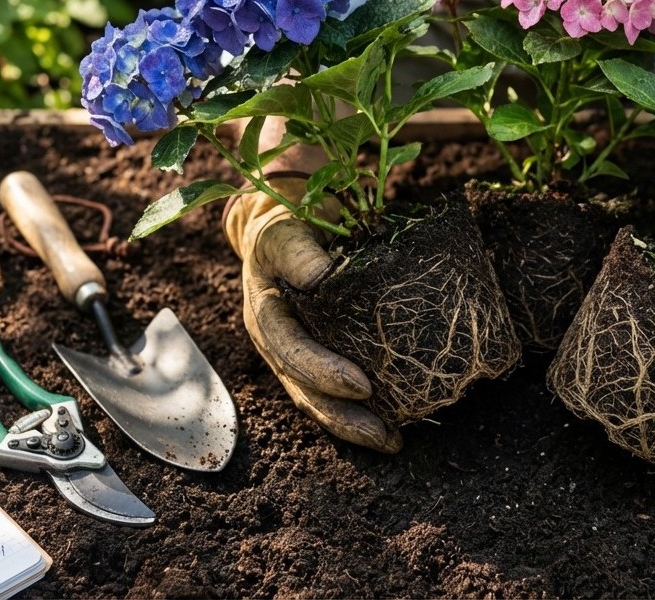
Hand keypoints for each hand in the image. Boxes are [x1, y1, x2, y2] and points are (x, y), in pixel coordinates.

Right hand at [223, 176, 403, 452]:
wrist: (282, 213)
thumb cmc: (288, 219)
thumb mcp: (286, 228)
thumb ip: (298, 252)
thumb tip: (321, 278)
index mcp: (264, 312)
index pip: (291, 351)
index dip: (324, 372)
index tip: (363, 386)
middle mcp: (275, 339)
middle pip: (303, 389)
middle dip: (342, 417)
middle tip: (384, 434)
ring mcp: (291, 350)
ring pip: (315, 398)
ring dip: (351, 424)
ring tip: (390, 441)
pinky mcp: (313, 351)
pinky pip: (330, 388)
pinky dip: (355, 410)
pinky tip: (388, 423)